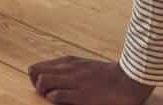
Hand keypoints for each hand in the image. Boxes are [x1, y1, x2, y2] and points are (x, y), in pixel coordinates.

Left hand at [28, 57, 154, 103]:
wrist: (128, 79)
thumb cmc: (107, 75)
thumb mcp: (83, 65)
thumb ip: (68, 68)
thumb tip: (54, 76)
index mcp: (67, 62)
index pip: (36, 67)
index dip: (35, 79)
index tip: (43, 87)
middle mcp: (66, 69)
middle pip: (34, 72)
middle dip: (35, 85)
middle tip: (45, 93)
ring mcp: (73, 81)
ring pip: (42, 82)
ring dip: (43, 92)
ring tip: (53, 97)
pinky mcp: (80, 95)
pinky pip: (56, 96)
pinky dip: (54, 100)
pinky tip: (61, 102)